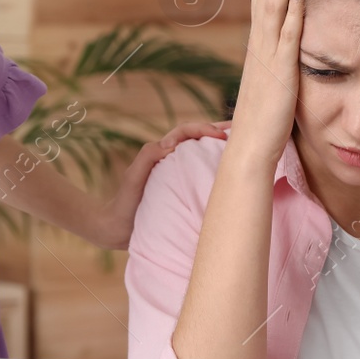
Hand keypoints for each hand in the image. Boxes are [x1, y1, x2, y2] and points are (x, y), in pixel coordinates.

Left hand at [97, 120, 230, 249]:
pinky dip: (218, 169)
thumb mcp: (132, 178)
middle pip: (198, 139)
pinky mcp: (182, 191)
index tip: (221, 135)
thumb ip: (146, 157)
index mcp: (161, 153)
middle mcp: (171, 160)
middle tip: (243, 128)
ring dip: (221, 148)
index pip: (185, 132)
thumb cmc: (123, 203)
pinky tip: (233, 176)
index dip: (204, 129)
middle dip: (219, 130)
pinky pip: (202, 174)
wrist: (116, 229)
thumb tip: (172, 144)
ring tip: (243, 146)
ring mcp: (178, 175)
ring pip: (202, 155)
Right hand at [230, 0, 305, 167]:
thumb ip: (278, 53)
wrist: (251, 147)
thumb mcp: (272, 76)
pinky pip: (286, 38)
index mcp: (258, 42)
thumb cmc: (266, 117)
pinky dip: (293, 13)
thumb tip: (287, 34)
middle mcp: (259, 43)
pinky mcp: (281, 74)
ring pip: (273, 5)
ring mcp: (267, 56)